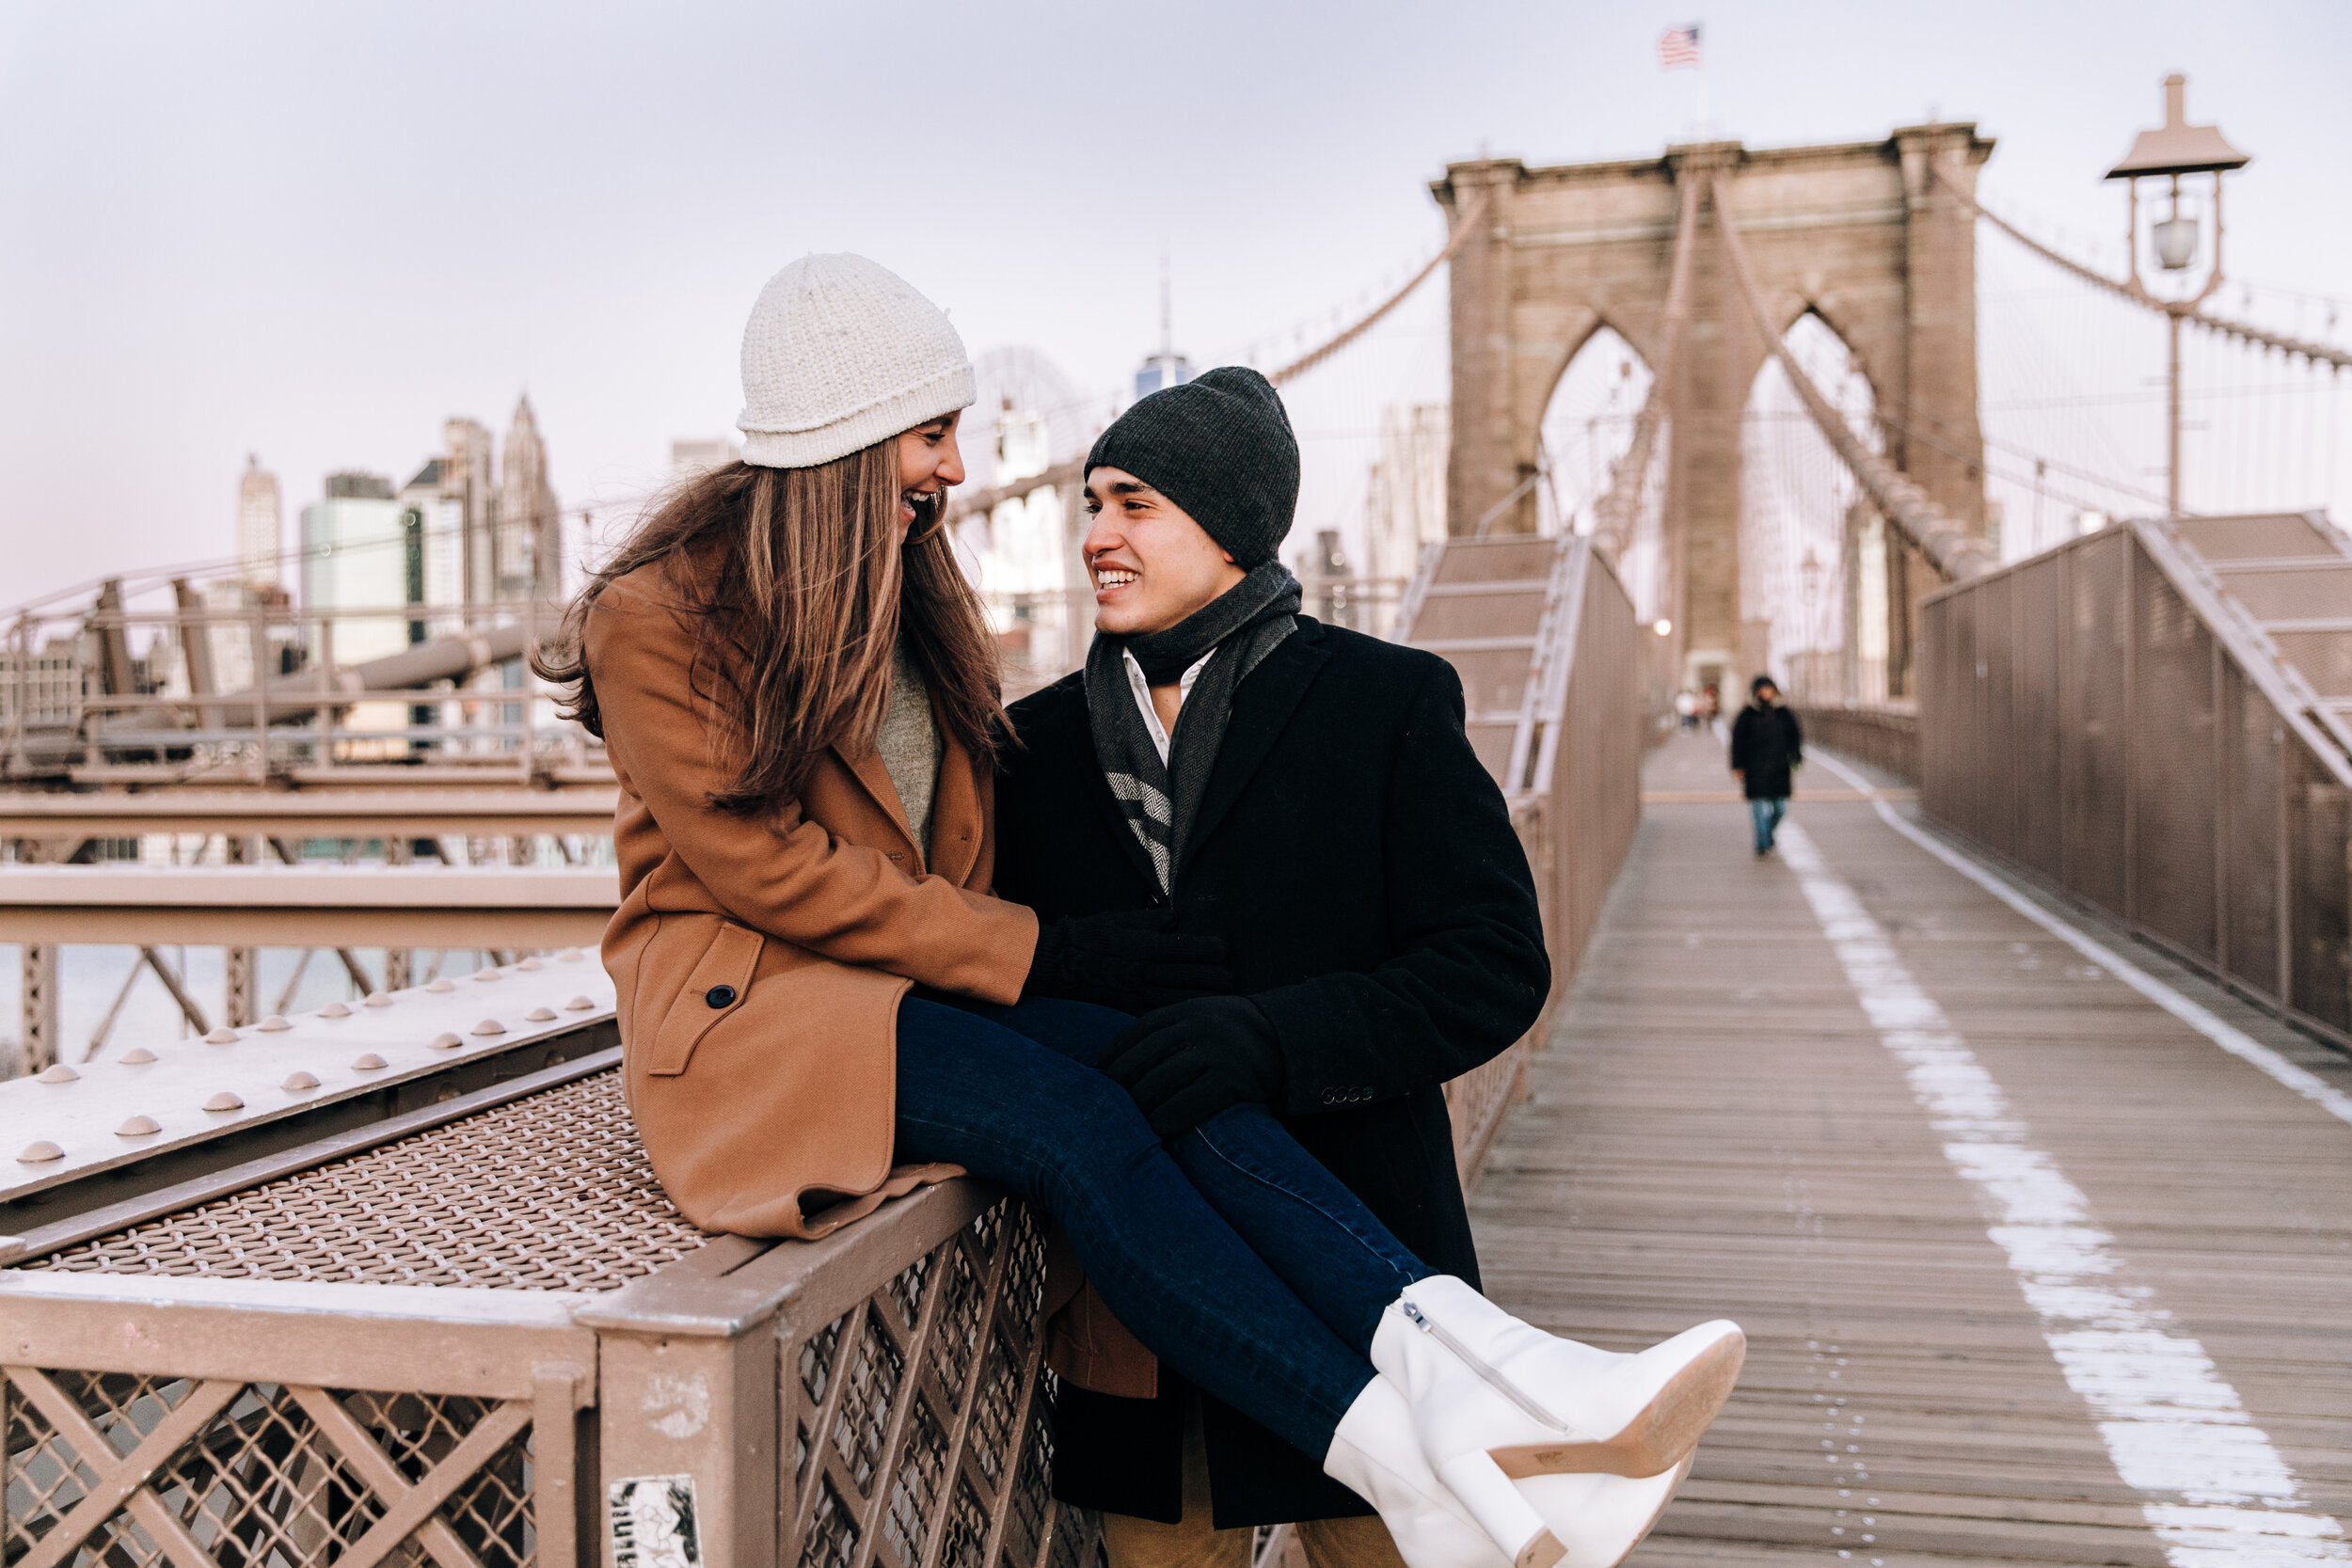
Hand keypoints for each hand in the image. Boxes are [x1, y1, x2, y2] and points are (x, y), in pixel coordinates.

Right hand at [1023, 908, 1228, 1013]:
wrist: (1057, 963)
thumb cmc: (1089, 936)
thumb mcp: (1118, 919)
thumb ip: (1149, 920)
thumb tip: (1176, 919)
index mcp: (1140, 948)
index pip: (1181, 949)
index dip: (1206, 949)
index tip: (1225, 949)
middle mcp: (1140, 973)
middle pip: (1185, 977)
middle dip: (1212, 977)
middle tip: (1233, 976)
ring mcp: (1134, 994)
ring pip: (1176, 999)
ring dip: (1202, 998)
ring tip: (1224, 998)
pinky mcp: (1127, 1008)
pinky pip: (1157, 1014)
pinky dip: (1178, 1015)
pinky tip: (1195, 1016)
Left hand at [1099, 996, 1283, 1138]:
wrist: (1289, 1038)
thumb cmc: (1237, 1033)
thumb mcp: (1206, 1016)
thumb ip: (1174, 1027)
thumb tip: (1128, 1052)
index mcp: (1187, 1011)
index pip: (1139, 1030)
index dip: (1115, 1051)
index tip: (1100, 1068)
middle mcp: (1198, 1028)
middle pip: (1144, 1058)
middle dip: (1121, 1083)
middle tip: (1107, 1102)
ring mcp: (1215, 1054)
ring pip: (1161, 1081)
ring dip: (1140, 1104)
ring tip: (1129, 1119)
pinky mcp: (1232, 1081)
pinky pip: (1190, 1103)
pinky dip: (1170, 1117)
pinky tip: (1158, 1127)